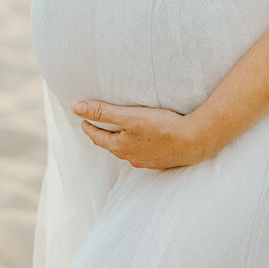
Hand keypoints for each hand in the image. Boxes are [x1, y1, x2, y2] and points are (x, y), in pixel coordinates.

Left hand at [71, 100, 209, 169]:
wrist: (193, 142)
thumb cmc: (161, 128)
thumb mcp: (128, 116)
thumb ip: (102, 111)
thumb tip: (75, 107)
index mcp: (120, 147)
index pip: (97, 137)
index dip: (89, 126)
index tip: (83, 119)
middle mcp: (131, 157)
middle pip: (111, 144)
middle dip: (103, 134)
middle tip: (97, 124)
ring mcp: (146, 160)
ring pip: (127, 150)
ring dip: (120, 140)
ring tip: (119, 131)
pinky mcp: (160, 159)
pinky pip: (142, 152)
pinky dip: (137, 145)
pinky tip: (143, 140)